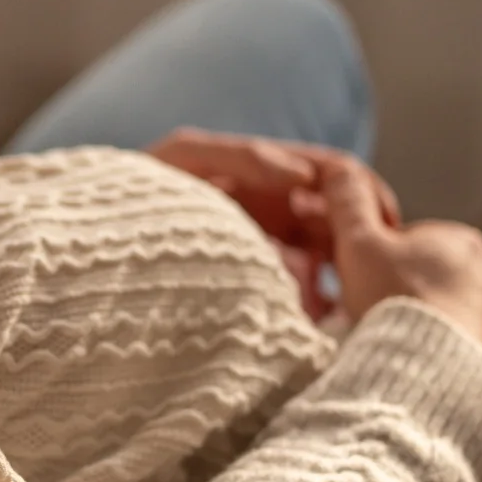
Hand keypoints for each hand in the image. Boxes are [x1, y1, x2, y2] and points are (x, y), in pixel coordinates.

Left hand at [147, 129, 402, 319]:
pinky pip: (298, 299)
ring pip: (325, 265)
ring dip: (344, 279)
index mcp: (268, 176)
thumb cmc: (135, 192)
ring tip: (355, 303)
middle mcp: (274, 212)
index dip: (364, 195)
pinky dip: (315, 310)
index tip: (382, 226)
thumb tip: (305, 174)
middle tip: (378, 272)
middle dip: (361, 243)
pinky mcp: (254, 290)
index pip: (336, 178)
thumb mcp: (184, 157)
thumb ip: (244, 156)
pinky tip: (322, 326)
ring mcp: (266, 252)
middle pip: (338, 222)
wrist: (99, 249)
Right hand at [321, 159, 481, 362]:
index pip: (407, 243)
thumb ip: (349, 203)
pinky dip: (438, 353)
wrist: (431, 372)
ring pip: (444, 314)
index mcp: (458, 238)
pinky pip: (459, 348)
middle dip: (399, 294)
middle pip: (426, 279)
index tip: (357, 285)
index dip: (374, 262)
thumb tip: (339, 168)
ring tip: (391, 345)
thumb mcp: (358, 244)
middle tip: (369, 318)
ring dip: (419, 324)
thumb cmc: (393, 299)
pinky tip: (414, 365)